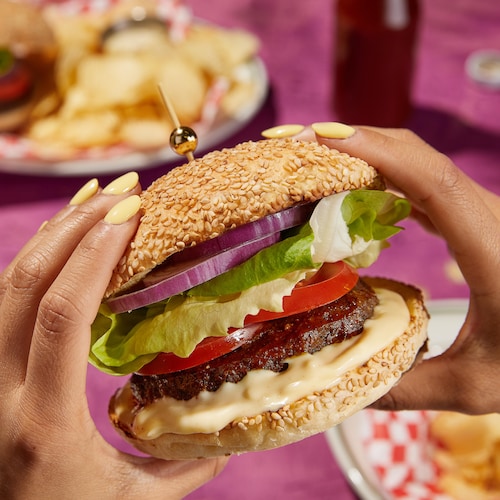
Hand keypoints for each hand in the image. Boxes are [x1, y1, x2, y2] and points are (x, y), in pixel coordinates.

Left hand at [0, 174, 226, 498]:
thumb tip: (230, 437)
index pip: (62, 317)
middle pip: (27, 284)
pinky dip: (37, 258)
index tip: (132, 215)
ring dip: (54, 234)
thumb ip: (184, 470)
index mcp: (43, 421)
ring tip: (98, 199)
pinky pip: (5, 297)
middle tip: (124, 192)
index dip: (95, 256)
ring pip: (7, 283)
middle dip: (76, 226)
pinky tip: (64, 237)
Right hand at [314, 124, 499, 414]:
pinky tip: (354, 187)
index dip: (379, 153)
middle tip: (299, 144)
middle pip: (418, 157)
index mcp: (493, 250)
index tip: (326, 140)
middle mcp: (489, 217)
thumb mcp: (474, 385)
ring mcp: (481, 211)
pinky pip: (423, 182)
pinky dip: (383, 174)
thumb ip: (405, 385)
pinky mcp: (473, 216)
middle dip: (357, 141)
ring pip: (419, 163)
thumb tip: (338, 384)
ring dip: (367, 153)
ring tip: (315, 159)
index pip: (434, 182)